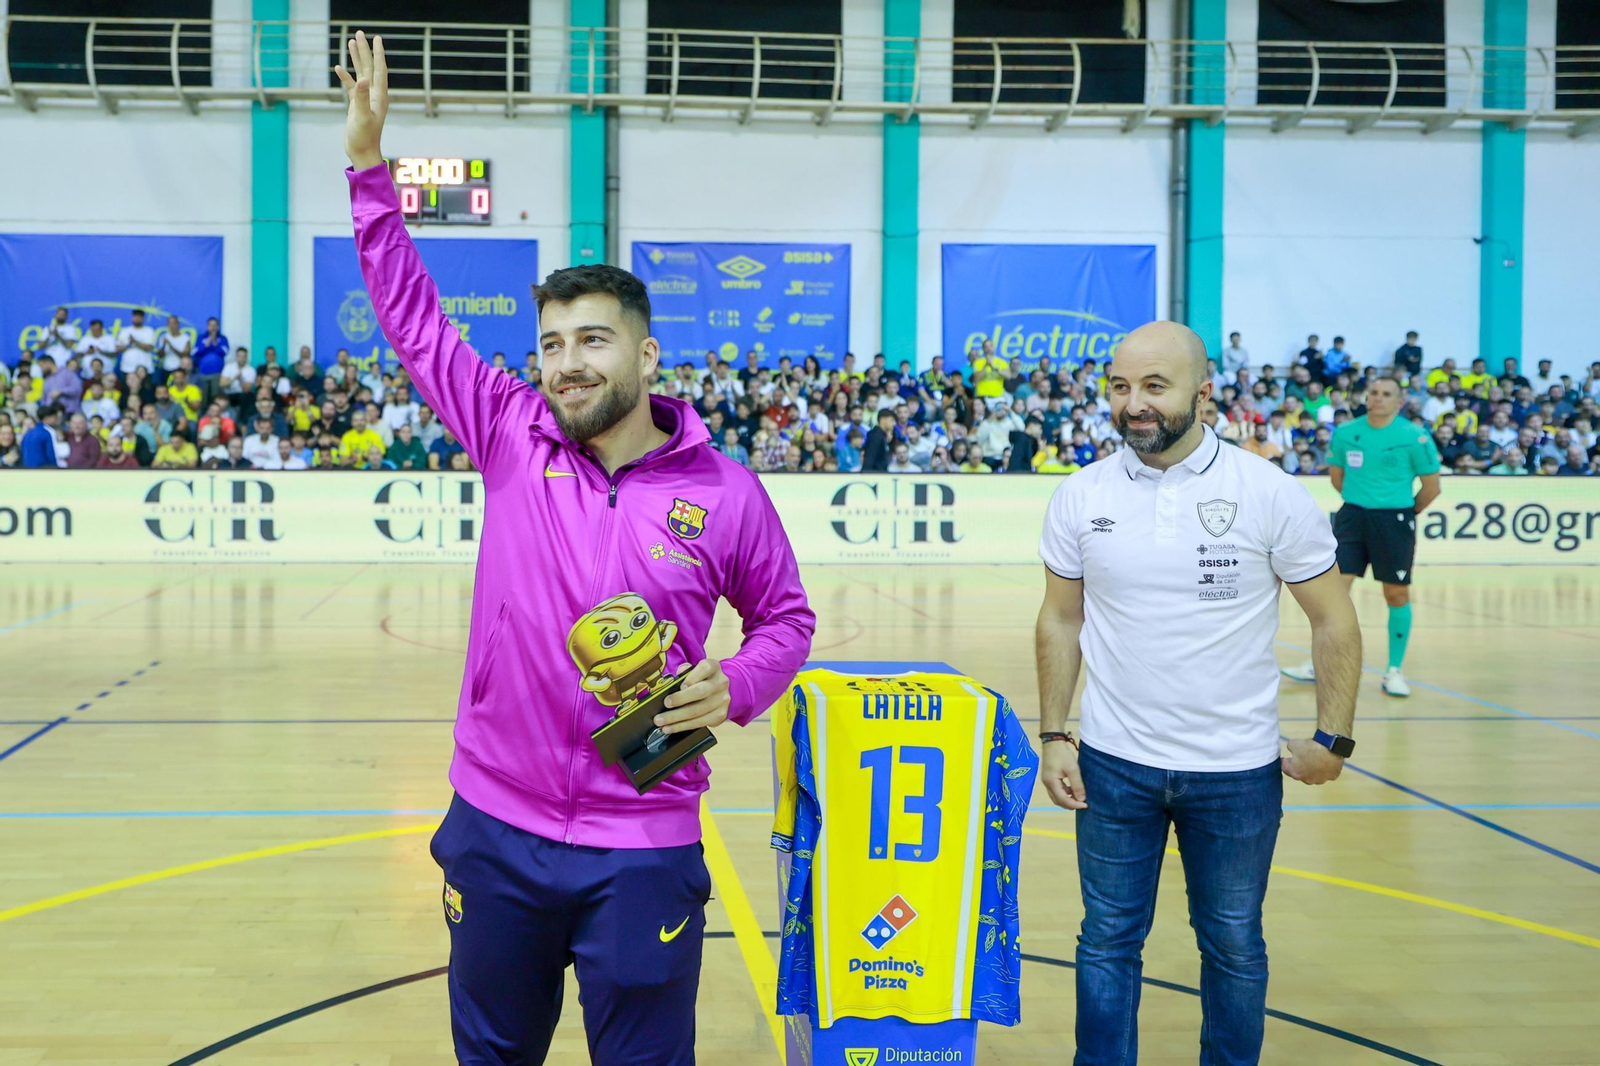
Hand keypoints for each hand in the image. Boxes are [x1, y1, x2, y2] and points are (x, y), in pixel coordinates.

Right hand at [333, 31, 387, 170]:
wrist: (361, 152)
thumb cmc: (364, 138)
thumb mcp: (362, 116)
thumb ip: (362, 98)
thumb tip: (363, 80)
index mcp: (379, 96)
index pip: (379, 70)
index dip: (378, 53)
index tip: (376, 39)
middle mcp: (374, 95)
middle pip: (370, 67)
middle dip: (365, 50)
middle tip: (360, 33)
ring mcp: (365, 99)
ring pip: (361, 74)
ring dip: (357, 59)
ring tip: (352, 42)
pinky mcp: (357, 105)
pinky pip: (351, 86)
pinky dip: (346, 77)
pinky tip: (339, 67)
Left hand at [654, 658, 730, 734]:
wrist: (718, 692)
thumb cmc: (701, 680)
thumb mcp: (694, 671)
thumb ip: (683, 673)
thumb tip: (671, 683)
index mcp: (714, 667)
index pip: (705, 668)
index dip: (692, 677)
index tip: (680, 686)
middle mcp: (720, 683)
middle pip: (700, 692)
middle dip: (680, 699)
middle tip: (666, 704)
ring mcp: (722, 700)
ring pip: (698, 711)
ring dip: (677, 718)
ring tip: (661, 721)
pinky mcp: (720, 715)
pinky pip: (700, 723)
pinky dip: (682, 726)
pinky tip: (671, 727)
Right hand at [1040, 739, 1087, 809]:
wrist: (1052, 742)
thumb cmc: (1062, 754)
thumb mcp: (1073, 769)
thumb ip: (1077, 785)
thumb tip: (1082, 799)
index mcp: (1051, 782)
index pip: (1063, 800)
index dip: (1074, 804)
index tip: (1085, 805)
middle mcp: (1047, 784)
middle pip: (1058, 801)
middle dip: (1070, 804)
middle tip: (1082, 803)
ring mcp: (1046, 781)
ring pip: (1056, 796)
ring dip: (1067, 799)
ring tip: (1078, 796)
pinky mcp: (1048, 778)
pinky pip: (1056, 790)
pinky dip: (1064, 793)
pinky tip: (1072, 789)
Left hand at [1282, 737, 1344, 784]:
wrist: (1331, 747)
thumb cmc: (1310, 747)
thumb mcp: (1293, 743)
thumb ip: (1290, 748)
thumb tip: (1291, 749)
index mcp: (1295, 773)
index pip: (1285, 768)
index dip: (1285, 761)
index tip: (1286, 758)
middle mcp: (1307, 780)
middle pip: (1300, 774)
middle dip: (1299, 767)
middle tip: (1302, 758)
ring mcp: (1320, 780)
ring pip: (1314, 776)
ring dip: (1312, 769)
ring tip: (1315, 759)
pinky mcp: (1332, 777)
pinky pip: (1326, 773)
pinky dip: (1325, 769)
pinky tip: (1325, 761)